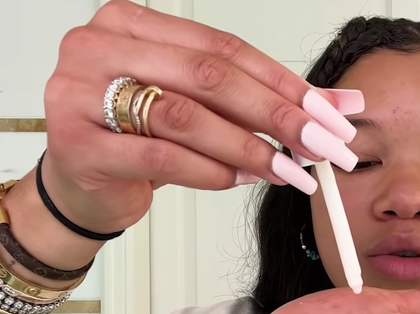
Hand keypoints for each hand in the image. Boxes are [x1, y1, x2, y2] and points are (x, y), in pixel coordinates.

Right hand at [40, 0, 360, 233]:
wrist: (79, 184)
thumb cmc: (137, 135)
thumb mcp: (200, 106)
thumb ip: (263, 98)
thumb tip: (341, 104)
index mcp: (130, 23)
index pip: (223, 47)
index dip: (282, 81)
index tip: (328, 112)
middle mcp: (100, 48)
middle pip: (209, 77)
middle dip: (275, 114)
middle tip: (320, 143)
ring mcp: (80, 94)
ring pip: (186, 117)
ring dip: (248, 147)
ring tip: (286, 169)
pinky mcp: (77, 144)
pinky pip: (162, 157)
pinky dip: (210, 171)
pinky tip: (241, 179)